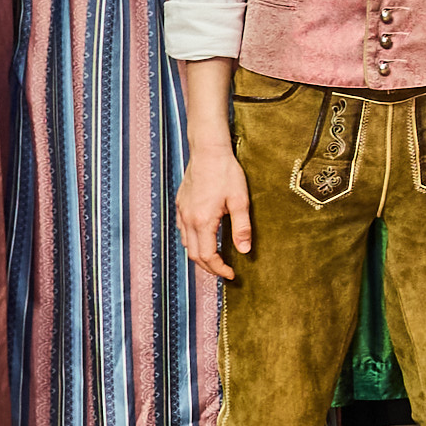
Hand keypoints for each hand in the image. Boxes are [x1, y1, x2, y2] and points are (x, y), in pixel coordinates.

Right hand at [177, 143, 252, 275]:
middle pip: (194, 254)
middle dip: (209, 267)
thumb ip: (241, 227)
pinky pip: (183, 230)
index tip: (231, 274)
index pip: (208, 256)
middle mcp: (188, 219)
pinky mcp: (180, 204)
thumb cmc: (226, 173)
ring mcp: (182, 212)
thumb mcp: (240, 200)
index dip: (219, 269)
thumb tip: (244, 251)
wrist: (208, 151)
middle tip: (224, 271)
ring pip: (187, 244)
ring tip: (215, 259)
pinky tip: (203, 239)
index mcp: (203, 221)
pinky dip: (192, 241)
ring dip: (200, 255)